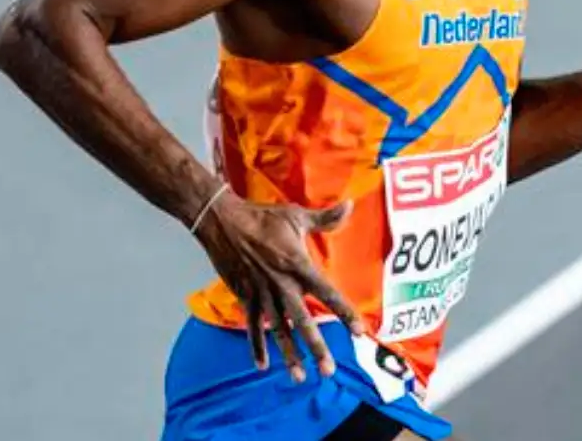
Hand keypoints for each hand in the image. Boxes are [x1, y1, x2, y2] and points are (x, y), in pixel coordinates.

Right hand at [192, 190, 364, 381]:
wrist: (222, 222)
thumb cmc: (262, 218)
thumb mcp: (296, 215)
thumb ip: (325, 218)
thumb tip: (350, 204)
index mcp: (298, 265)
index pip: (327, 293)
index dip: (344, 313)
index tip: (360, 332)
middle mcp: (281, 284)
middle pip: (303, 321)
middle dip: (316, 347)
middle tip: (328, 370)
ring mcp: (261, 293)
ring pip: (278, 330)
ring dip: (289, 355)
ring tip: (300, 377)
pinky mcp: (244, 296)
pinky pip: (252, 326)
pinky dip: (256, 346)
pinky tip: (263, 366)